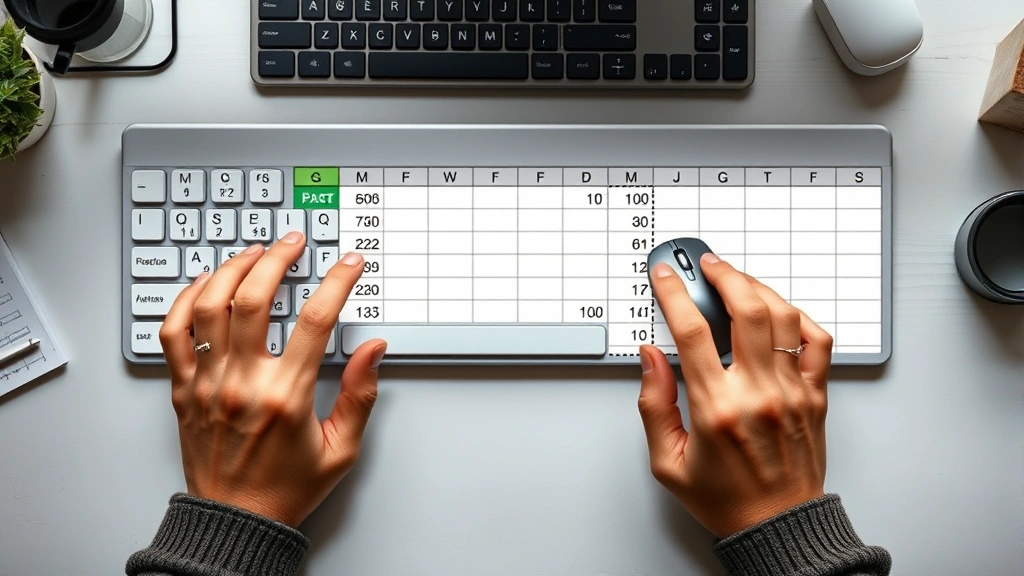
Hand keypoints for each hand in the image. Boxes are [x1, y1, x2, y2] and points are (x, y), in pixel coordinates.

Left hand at [159, 232, 386, 527]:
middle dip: (278, 258)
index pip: (316, 321)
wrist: (235, 521)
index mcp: (286, 396)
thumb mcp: (341, 450)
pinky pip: (174, 333)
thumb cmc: (286, 489)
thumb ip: (361, 395)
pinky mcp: (183, 390)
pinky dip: (186, 300)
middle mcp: (243, 384)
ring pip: (211, 306)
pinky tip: (205, 284)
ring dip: (232, 269)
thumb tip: (375, 349)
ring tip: (252, 253)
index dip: (337, 282)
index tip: (349, 264)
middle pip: (255, 298)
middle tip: (293, 242)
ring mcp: (208, 384)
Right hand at [638, 253, 831, 537]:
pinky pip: (818, 342)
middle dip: (723, 274)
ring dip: (758, 288)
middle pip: (746, 309)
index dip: (674, 294)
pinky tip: (779, 312)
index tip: (666, 277)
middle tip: (707, 264)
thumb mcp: (667, 461)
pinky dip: (799, 318)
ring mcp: (793, 392)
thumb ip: (654, 405)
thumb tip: (650, 358)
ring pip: (783, 317)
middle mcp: (759, 394)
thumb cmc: (726, 499)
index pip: (692, 332)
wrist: (778, 528)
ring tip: (738, 280)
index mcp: (717, 408)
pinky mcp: (816, 397)